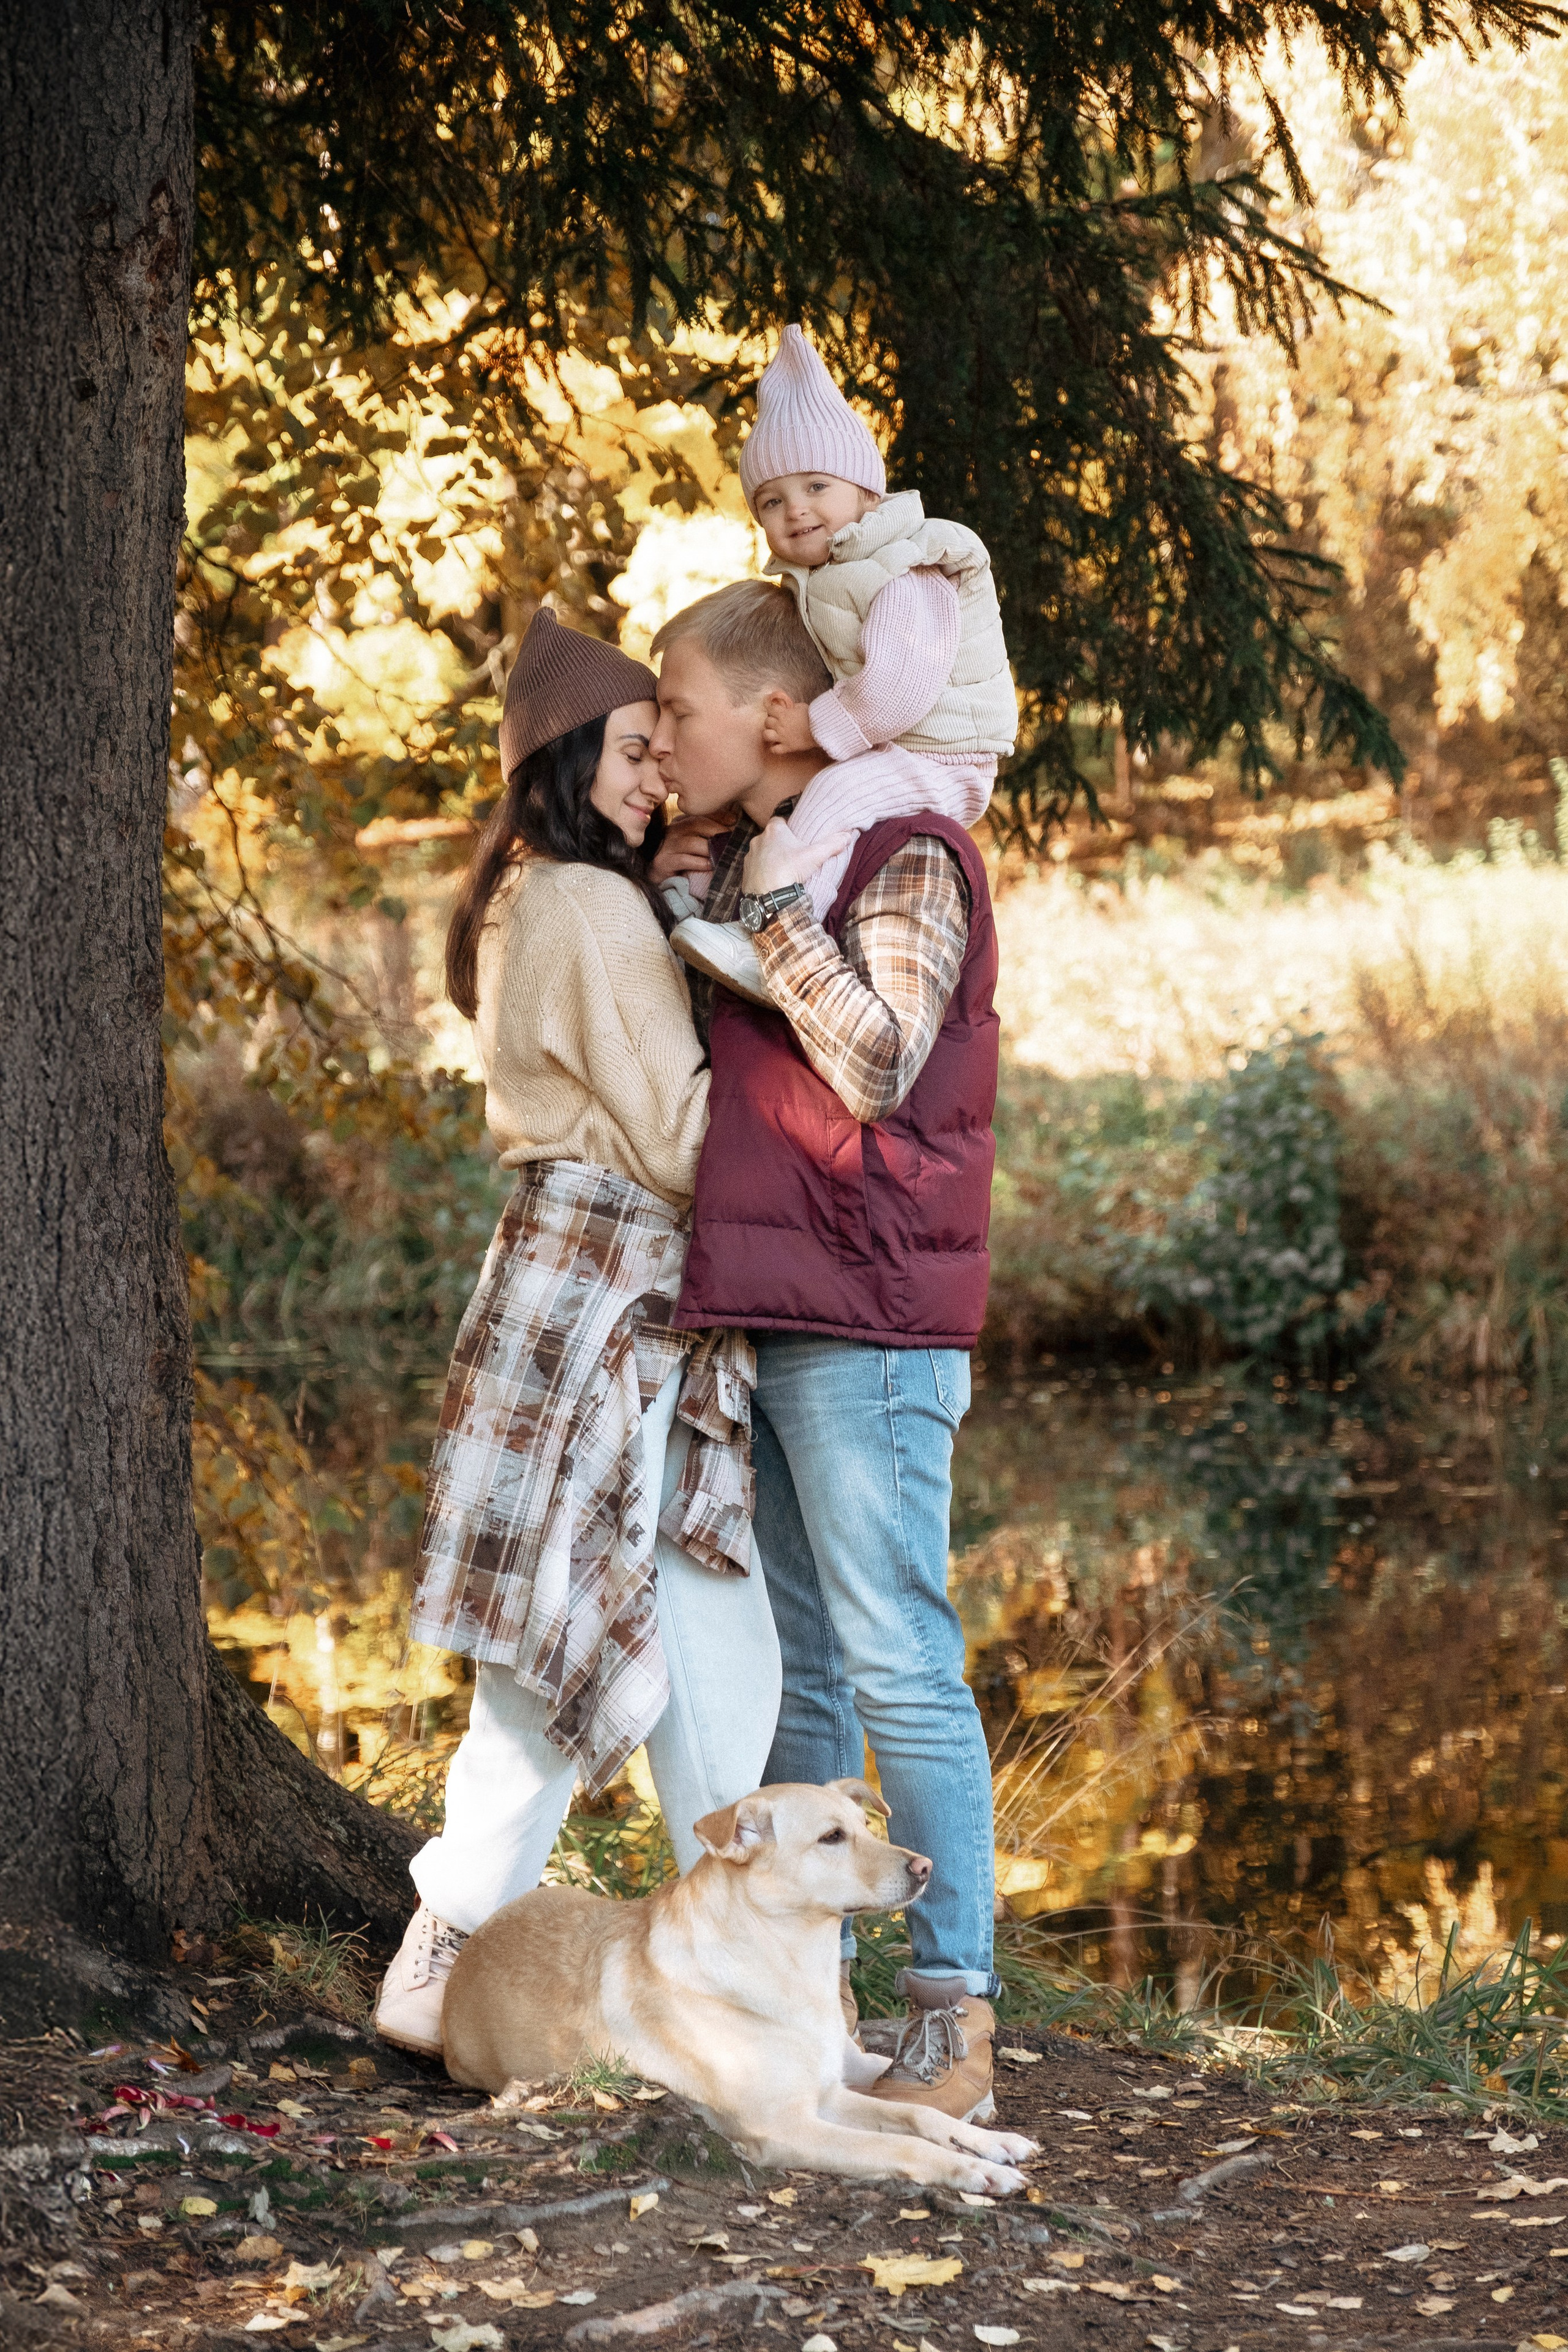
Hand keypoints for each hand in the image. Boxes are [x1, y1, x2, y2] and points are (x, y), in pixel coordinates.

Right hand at [649, 811, 729, 885]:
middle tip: (732, 840)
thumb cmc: (682, 860)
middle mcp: (673, 830)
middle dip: (717, 831)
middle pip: (697, 824)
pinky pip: (685, 860)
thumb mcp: (696, 844)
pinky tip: (710, 866)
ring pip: (692, 842)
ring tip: (722, 855)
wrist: (659, 877)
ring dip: (710, 849)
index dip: (719, 816)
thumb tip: (733, 825)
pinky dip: (700, 863)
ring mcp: (667, 846)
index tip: (734, 821)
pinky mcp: (664, 862)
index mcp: (681, 822)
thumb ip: (710, 834)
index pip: (701, 814)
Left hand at [742, 815, 857, 896]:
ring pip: (761, 852)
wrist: (769, 898)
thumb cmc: (790, 871)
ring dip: (770, 858)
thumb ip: (832, 844)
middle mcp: (758, 839)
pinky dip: (762, 871)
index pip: (780, 820)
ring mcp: (750, 856)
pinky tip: (772, 880)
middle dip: (780, 843)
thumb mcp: (815, 856)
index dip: (788, 826)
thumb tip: (848, 835)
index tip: (796, 835)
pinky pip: (755, 868)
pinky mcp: (745, 871)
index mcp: (774, 830)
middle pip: (771, 837)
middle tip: (793, 854)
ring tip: (783, 869)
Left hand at [761, 690, 817, 755]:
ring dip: (768, 734)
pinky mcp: (787, 747)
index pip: (770, 709)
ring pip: (766, 735)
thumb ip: (791, 707)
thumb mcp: (801, 706)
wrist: (820, 730)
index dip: (772, 710)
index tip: (776, 712)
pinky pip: (774, 750)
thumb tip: (788, 708)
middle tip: (776, 723)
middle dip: (770, 721)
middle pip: (767, 722)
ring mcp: (782, 737)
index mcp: (783, 714)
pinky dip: (774, 748)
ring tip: (774, 734)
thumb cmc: (812, 717)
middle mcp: (780, 725)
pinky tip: (778, 745)